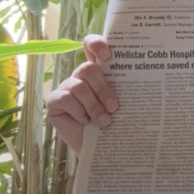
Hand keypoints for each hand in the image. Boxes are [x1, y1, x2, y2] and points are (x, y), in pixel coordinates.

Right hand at [46, 35, 118, 154]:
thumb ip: (123, 88)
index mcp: (98, 71)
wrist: (101, 150)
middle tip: (114, 107)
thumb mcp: (121, 104)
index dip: (97, 44)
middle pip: (87, 68)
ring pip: (78, 86)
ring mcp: (66, 87)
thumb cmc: (113, 124)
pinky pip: (65, 98)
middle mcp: (80, 76)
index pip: (91, 45)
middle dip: (103, 88)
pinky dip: (78, 111)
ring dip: (93, 105)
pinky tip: (85, 121)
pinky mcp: (54, 102)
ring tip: (104, 121)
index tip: (108, 56)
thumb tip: (140, 75)